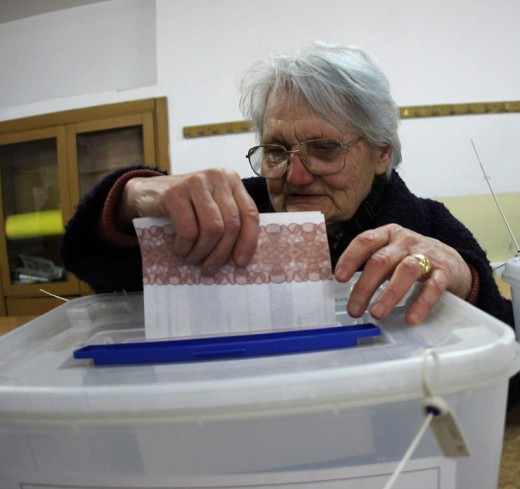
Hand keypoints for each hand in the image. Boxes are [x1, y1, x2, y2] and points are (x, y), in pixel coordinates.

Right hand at [118, 168, 259, 274]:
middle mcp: (216, 177)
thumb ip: (228, 221)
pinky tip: (179, 249)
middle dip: (221, 253)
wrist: (146, 194)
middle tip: (209, 268)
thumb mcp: (211, 208)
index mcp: (231, 180)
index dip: (248, 241)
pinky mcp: (174, 193)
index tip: (241, 262)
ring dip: (202, 252)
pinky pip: (188, 231)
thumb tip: (241, 257)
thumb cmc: (185, 207)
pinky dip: (184, 247)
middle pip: (231, 224)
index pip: (249, 214)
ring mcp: (195, 182)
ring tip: (192, 258)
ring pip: (212, 229)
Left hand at [334, 224, 471, 323]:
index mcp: (387, 235)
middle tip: (354, 309)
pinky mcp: (444, 271)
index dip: (350, 258)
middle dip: (365, 286)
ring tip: (377, 313)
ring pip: (406, 271)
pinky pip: (433, 287)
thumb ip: (369, 265)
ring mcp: (426, 255)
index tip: (339, 277)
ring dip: (389, 294)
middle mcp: (405, 241)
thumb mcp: (388, 253)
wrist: (450, 260)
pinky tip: (411, 317)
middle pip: (381, 260)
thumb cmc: (410, 258)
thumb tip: (344, 290)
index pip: (365, 241)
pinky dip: (421, 303)